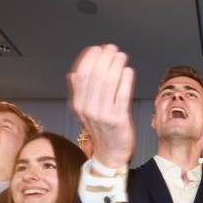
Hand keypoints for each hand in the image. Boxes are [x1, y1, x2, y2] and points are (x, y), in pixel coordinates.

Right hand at [67, 44, 135, 168]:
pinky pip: (122, 95)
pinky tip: (128, 71)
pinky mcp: (118, 120)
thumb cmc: (101, 128)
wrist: (111, 153)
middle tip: (113, 49)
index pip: (81, 75)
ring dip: (116, 65)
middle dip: (104, 58)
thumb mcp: (85, 111)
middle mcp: (88, 109)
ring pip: (108, 83)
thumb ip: (80, 92)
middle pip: (95, 76)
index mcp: (78, 104)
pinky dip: (126, 80)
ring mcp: (103, 115)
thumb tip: (74, 72)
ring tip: (122, 56)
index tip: (98, 49)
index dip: (89, 58)